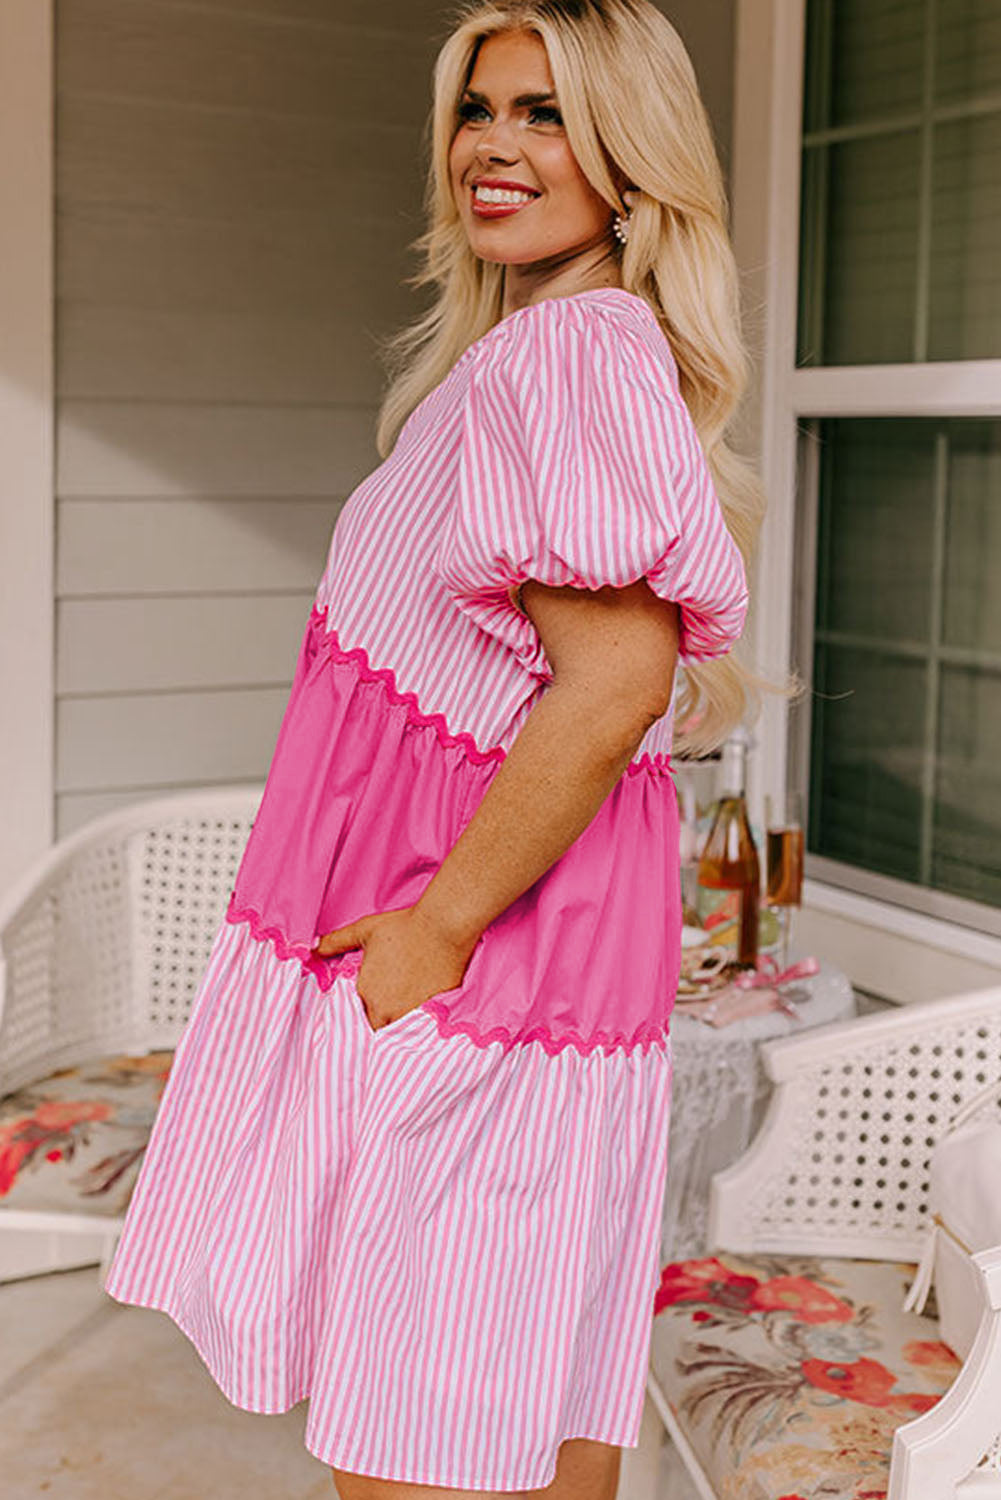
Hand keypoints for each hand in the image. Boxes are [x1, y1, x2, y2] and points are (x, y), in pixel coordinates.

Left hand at [310, 905, 476, 1030]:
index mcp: (365, 993)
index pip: (354, 1017)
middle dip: (377, 1022)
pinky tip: (419, 1011)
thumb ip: (336, 942)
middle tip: (386, 1009)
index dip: (359, 1013)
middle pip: (375, 1029)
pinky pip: (418, 1030)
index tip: (366, 1008)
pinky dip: (417, 1025)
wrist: (443, 928)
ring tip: (403, 1012)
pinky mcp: (431, 1014)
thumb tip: (313, 948)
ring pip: (395, 1032)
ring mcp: (409, 1015)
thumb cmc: (403, 926)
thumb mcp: (364, 930)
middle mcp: (384, 1010)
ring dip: (396, 1026)